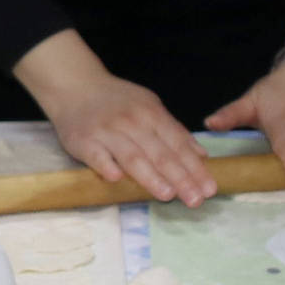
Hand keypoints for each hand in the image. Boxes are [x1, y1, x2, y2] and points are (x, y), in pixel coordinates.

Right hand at [17, 31, 216, 204]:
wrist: (75, 85)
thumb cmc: (116, 101)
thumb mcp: (150, 106)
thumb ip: (174, 131)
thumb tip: (201, 155)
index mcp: (151, 114)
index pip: (178, 144)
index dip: (195, 167)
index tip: (209, 188)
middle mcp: (132, 122)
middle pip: (160, 154)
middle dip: (180, 178)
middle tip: (196, 200)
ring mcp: (107, 131)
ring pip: (132, 157)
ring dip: (150, 176)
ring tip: (168, 195)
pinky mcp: (84, 140)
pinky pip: (96, 156)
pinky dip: (106, 166)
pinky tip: (116, 179)